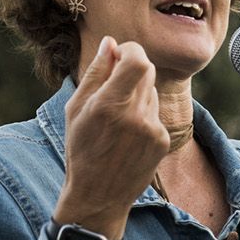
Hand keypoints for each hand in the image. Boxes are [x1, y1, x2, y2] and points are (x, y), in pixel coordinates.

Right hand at [53, 37, 168, 239]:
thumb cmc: (80, 150)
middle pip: (147, 70)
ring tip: (117, 119)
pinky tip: (127, 135)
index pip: (137, 59)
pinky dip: (143, 116)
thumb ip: (96, 73)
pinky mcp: (163, 141)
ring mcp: (153, 130)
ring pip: (151, 92)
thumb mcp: (75, 109)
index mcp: (109, 105)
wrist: (98, 196)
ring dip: (137, 94)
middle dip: (132, 69)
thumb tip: (110, 43)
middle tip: (114, 83)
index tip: (119, 55)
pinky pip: (155, 113)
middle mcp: (135, 116)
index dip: (130, 51)